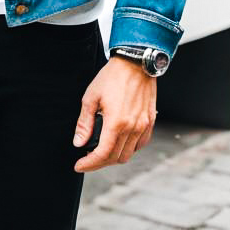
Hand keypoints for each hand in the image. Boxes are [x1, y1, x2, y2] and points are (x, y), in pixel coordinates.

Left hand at [73, 55, 156, 172]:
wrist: (136, 63)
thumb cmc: (112, 77)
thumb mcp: (91, 97)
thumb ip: (84, 123)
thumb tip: (79, 143)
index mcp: (116, 123)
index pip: (103, 154)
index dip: (89, 164)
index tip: (79, 166)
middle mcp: (133, 128)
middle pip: (116, 158)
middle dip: (99, 162)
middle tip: (87, 158)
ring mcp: (144, 126)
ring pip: (129, 154)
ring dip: (114, 157)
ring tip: (101, 151)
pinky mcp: (150, 122)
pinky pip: (140, 144)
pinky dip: (129, 148)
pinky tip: (118, 142)